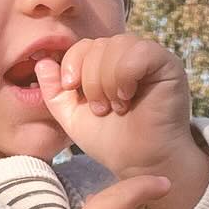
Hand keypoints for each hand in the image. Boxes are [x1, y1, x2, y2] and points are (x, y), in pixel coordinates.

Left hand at [34, 33, 195, 180]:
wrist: (142, 164)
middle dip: (90, 80)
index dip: (72, 63)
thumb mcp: (73, 118)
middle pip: (98, 44)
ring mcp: (150, 58)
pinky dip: (125, 75)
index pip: (84, 45)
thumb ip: (55, 92)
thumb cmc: (113, 142)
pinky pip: (140, 51)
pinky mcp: (168, 65)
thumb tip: (41, 62)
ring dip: (107, 81)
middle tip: (101, 109)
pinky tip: (127, 98)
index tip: (72, 90)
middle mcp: (129, 56)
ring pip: (117, 45)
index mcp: (108, 64)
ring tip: (116, 107)